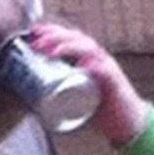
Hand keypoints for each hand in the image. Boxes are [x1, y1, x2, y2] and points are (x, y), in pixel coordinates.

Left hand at [29, 22, 149, 145]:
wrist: (127, 123)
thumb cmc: (99, 107)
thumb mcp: (74, 94)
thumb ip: (57, 91)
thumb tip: (26, 96)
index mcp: (88, 58)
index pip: (71, 38)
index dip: (53, 31)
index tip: (34, 32)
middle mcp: (99, 59)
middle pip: (78, 40)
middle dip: (56, 37)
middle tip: (37, 44)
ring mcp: (108, 70)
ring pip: (91, 51)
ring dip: (71, 48)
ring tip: (53, 52)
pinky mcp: (116, 85)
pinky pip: (106, 73)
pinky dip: (96, 68)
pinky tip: (84, 66)